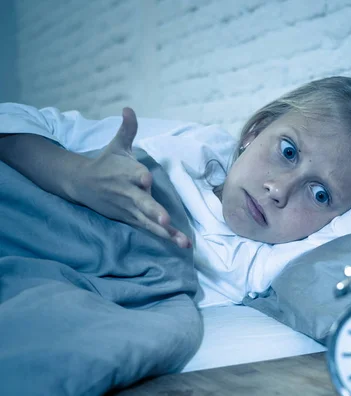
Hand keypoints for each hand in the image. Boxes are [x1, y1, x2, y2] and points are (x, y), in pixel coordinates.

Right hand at [67, 108, 190, 247]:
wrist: (81, 183)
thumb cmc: (106, 162)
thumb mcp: (117, 145)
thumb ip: (128, 129)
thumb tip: (128, 109)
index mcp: (126, 172)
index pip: (135, 174)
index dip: (141, 177)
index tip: (147, 179)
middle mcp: (128, 192)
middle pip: (142, 203)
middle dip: (153, 211)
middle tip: (165, 219)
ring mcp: (130, 209)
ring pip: (148, 221)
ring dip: (166, 232)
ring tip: (182, 242)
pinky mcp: (131, 219)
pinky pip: (150, 229)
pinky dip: (165, 236)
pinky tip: (182, 244)